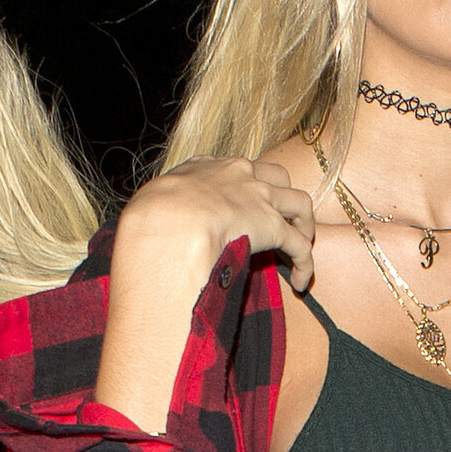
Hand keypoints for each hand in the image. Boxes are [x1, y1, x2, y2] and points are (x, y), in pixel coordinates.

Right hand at [98, 157, 318, 431]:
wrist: (169, 222)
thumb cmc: (149, 218)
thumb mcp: (146, 206)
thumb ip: (157, 212)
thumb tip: (149, 231)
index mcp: (204, 168)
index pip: (233, 168)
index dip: (243, 188)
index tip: (242, 209)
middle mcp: (237, 174)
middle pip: (274, 175)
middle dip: (280, 197)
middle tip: (279, 224)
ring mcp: (260, 198)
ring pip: (299, 202)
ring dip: (303, 225)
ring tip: (298, 251)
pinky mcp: (275, 226)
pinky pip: (300, 243)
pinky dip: (305, 263)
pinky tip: (301, 283)